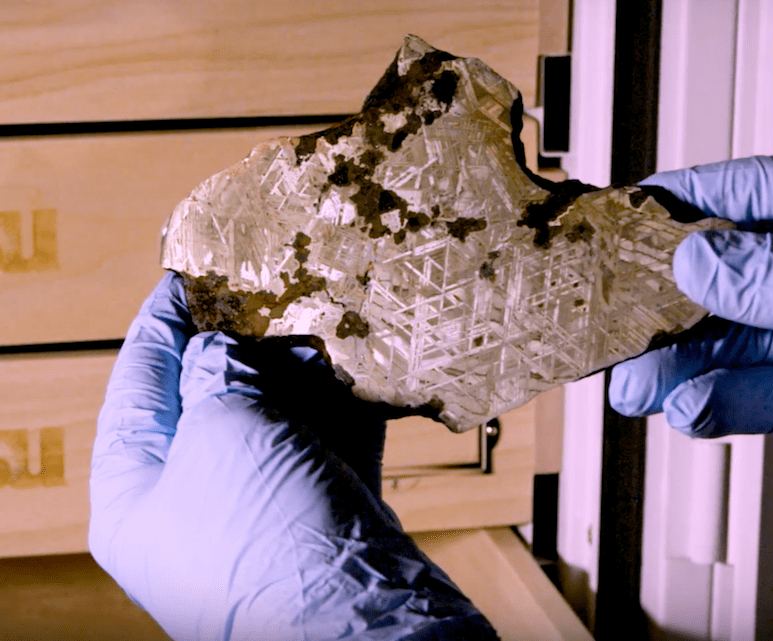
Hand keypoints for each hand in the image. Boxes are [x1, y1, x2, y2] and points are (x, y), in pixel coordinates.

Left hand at [89, 272, 495, 639]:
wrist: (359, 616)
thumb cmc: (267, 534)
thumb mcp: (223, 428)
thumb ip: (215, 373)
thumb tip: (224, 351)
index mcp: (137, 494)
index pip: (136, 390)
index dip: (159, 329)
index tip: (181, 280)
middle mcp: (191, 505)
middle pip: (207, 402)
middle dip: (241, 348)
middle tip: (264, 297)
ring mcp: (256, 513)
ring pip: (271, 423)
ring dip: (297, 376)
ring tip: (320, 334)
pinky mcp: (314, 518)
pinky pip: (319, 448)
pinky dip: (337, 411)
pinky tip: (353, 376)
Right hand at [610, 153, 772, 571]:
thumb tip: (702, 257)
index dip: (703, 197)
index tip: (639, 208)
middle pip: (740, 269)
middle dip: (676, 296)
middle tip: (622, 312)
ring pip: (732, 338)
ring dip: (680, 360)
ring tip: (638, 379)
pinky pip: (750, 395)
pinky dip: (715, 403)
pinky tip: (693, 408)